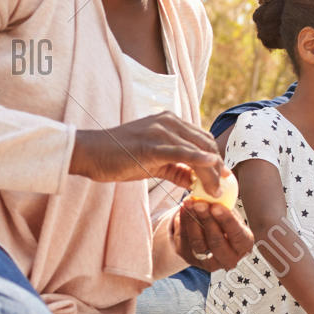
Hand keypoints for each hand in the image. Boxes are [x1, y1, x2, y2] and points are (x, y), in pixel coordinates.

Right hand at [71, 112, 225, 191]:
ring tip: (214, 191)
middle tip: (221, 188)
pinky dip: (199, 160)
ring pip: (197, 150)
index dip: (216, 158)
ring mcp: (160, 131)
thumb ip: (176, 169)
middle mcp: (168, 122)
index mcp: (170, 122)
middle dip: (218, 167)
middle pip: (205, 144)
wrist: (90, 153)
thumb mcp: (153, 162)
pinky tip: (211, 167)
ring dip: (211, 173)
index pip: (203, 139)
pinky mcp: (152, 145)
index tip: (223, 176)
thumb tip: (195, 182)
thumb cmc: (119, 157)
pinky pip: (182, 153)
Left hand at [170, 197, 253, 270]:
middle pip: (216, 242)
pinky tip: (184, 210)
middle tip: (199, 204)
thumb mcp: (230, 214)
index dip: (226, 221)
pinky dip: (183, 223)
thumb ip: (225, 208)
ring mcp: (208, 262)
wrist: (210, 234)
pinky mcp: (190, 258)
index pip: (237, 235)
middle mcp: (228, 258)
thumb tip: (214, 196)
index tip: (216, 207)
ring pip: (198, 243)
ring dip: (192, 221)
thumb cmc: (224, 223)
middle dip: (207, 220)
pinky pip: (185, 241)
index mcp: (243, 245)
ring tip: (189, 204)